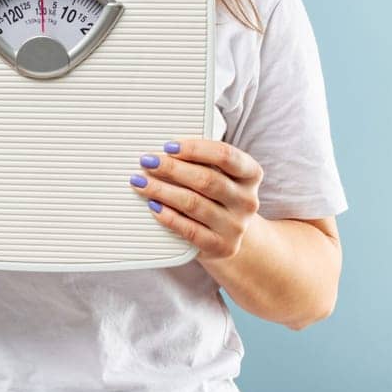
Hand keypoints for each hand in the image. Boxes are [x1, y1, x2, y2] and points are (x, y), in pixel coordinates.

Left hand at [129, 138, 263, 260]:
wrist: (230, 235)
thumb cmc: (216, 196)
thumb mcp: (218, 174)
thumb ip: (198, 161)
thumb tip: (162, 151)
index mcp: (250, 175)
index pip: (225, 155)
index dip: (195, 149)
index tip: (168, 146)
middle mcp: (247, 201)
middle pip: (206, 179)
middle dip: (171, 168)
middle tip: (147, 162)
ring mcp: (236, 226)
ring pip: (193, 203)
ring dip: (162, 190)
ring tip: (141, 182)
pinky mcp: (221, 246)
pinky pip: (189, 230)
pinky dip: (168, 216)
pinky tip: (153, 206)